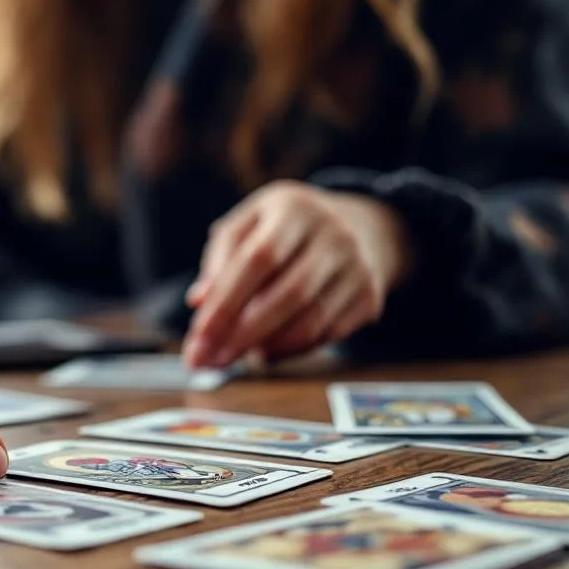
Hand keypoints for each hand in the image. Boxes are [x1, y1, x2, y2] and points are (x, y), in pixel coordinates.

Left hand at [183, 182, 412, 366]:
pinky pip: (327, 335)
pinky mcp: (370, 296)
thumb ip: (221, 258)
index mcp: (294, 208)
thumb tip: (199, 302)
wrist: (365, 227)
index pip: (257, 259)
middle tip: (211, 359)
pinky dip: (291, 350)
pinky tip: (267, 351)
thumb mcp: (251, 223)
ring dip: (267, 347)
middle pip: (287, 295)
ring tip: (235, 356)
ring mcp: (358, 266)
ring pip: (310, 321)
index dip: (226, 302)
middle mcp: (334, 234)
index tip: (199, 336)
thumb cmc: (289, 227)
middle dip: (243, 334)